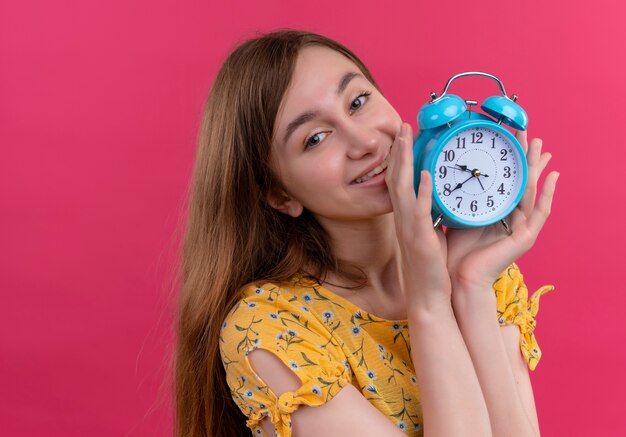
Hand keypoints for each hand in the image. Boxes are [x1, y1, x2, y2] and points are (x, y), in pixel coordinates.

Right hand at [385, 122, 450, 310]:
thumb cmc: (431, 268)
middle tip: (403, 125)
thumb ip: (429, 217)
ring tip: (407, 137)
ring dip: (404, 160)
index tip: (404, 136)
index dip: (399, 157)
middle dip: (399, 150)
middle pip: (395, 177)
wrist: (428, 296)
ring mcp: (408, 227)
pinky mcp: (420, 236)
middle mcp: (402, 218)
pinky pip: (420, 209)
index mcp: (405, 217)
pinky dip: (422, 190)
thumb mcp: (428, 236)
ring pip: (402, 187)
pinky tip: (426, 173)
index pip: (398, 181)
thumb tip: (436, 200)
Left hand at [445, 129, 558, 290]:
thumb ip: (460, 197)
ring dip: (538, 169)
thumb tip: (449, 172)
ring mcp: (521, 228)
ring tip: (542, 148)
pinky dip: (548, 194)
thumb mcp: (459, 215)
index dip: (508, 160)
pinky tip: (553, 177)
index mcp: (497, 213)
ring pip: (532, 192)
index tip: (508, 137)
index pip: (506, 181)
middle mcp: (512, 218)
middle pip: (522, 182)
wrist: (457, 276)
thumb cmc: (456, 249)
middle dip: (525, 158)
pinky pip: (541, 212)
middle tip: (528, 133)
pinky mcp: (526, 238)